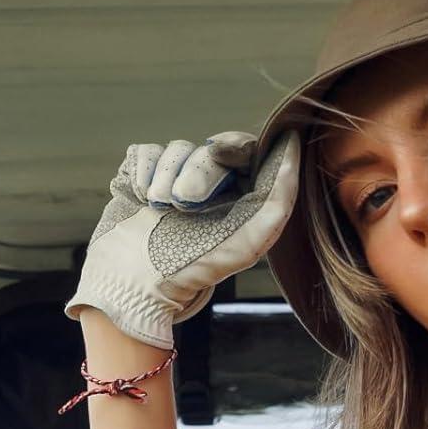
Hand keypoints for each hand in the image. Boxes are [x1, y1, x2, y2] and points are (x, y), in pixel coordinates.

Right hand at [65, 131, 299, 348]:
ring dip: (165, 179)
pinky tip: (142, 199)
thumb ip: (280, 194)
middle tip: (184, 204)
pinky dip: (142, 173)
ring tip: (159, 209)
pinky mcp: (139, 175)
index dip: (235, 146)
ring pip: (175, 149)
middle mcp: (206, 182)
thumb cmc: (196, 267)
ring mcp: (171, 177)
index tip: (221, 154)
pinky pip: (144, 152)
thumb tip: (292, 144)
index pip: (246, 148)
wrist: (135, 284)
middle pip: (209, 149)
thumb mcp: (250, 241)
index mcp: (237, 193)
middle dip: (196, 173)